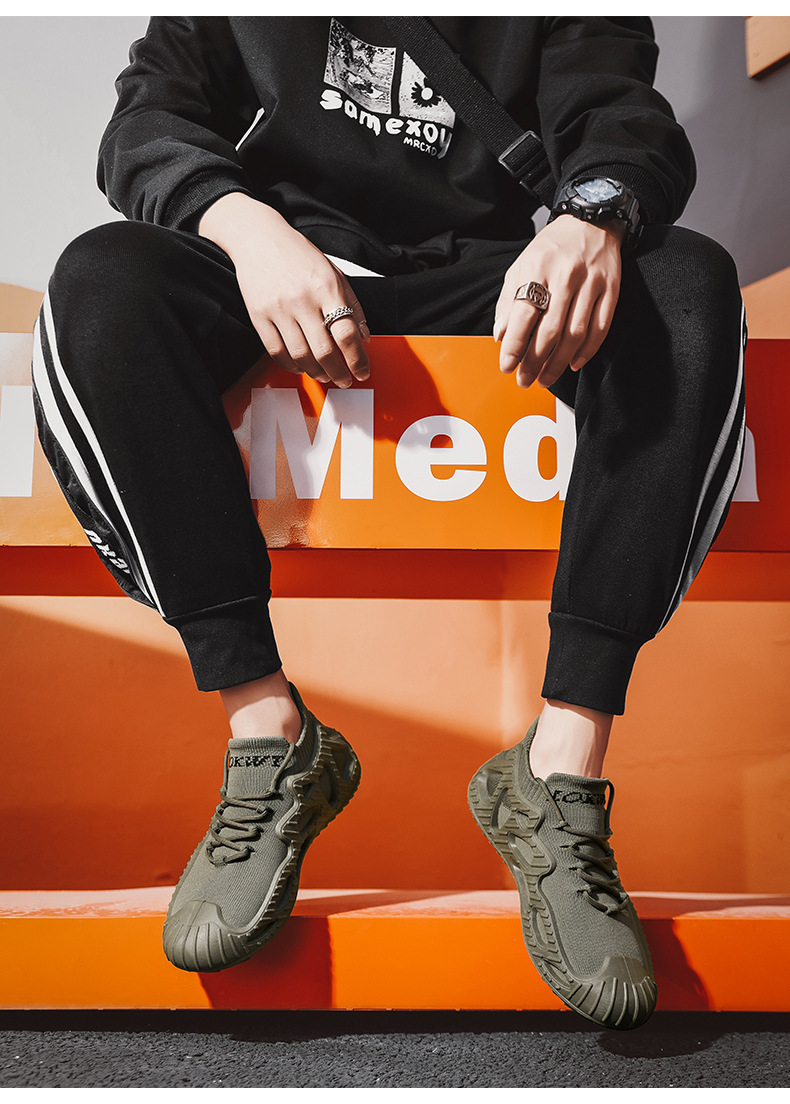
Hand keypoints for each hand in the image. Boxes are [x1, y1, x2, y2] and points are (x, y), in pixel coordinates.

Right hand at [199, 193, 369, 386]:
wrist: (259, 238)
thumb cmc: (298, 255)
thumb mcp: (334, 272)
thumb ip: (352, 304)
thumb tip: (364, 336)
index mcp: (326, 287)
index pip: (347, 333)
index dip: (358, 360)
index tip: (362, 372)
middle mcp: (302, 299)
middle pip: (324, 351)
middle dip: (338, 373)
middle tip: (344, 380)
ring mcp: (279, 309)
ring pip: (301, 357)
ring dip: (316, 373)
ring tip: (324, 375)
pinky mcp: (259, 316)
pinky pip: (277, 352)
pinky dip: (292, 366)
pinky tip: (301, 366)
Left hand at [494, 215, 624, 388]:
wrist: (591, 221)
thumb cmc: (552, 247)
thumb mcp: (522, 266)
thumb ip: (509, 301)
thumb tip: (502, 336)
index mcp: (538, 268)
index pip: (524, 316)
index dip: (514, 346)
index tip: (507, 365)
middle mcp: (566, 276)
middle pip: (549, 331)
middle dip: (534, 362)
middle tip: (525, 379)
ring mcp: (592, 283)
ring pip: (575, 334)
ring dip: (558, 363)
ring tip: (546, 378)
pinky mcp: (611, 290)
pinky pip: (600, 328)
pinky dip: (586, 351)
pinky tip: (573, 363)